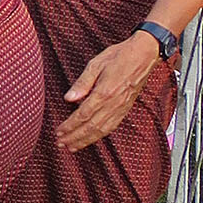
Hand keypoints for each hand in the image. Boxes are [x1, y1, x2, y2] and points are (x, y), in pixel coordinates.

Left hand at [57, 31, 161, 151]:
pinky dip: (101, 135)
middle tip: (61, 144)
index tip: (58, 132)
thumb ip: (82, 83)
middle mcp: (113, 104)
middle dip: (75, 137)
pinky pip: (112, 125)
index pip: (83, 115)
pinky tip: (92, 139)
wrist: (144, 55)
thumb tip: (68, 99)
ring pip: (102, 129)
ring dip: (86, 140)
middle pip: (91, 127)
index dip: (69, 126)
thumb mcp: (95, 64)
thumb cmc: (119, 56)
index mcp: (104, 93)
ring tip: (73, 147)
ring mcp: (121, 107)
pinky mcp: (126, 108)